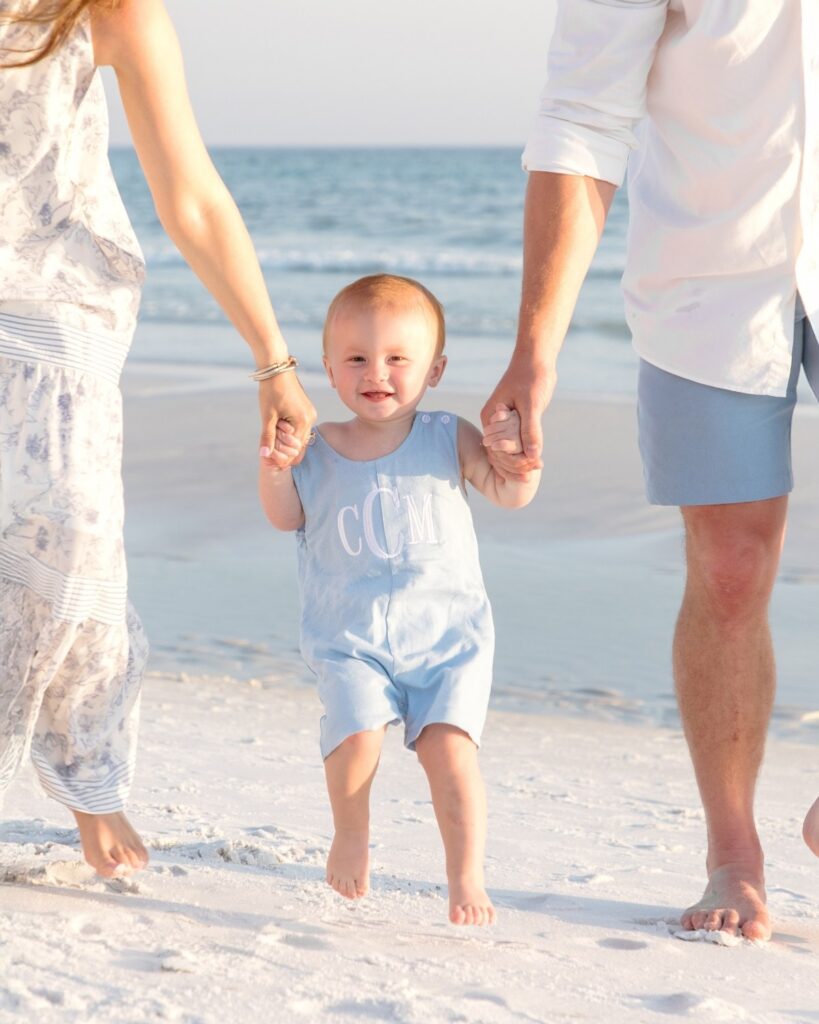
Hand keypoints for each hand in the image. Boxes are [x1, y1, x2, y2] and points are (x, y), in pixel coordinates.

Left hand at [258, 370, 315, 469]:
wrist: (276, 367)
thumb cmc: (271, 390)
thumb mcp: (267, 415)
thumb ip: (267, 436)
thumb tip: (264, 455)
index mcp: (303, 421)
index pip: (295, 449)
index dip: (282, 459)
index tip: (269, 465)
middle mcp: (310, 419)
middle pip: (299, 445)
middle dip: (285, 452)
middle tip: (268, 458)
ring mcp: (310, 414)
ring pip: (300, 437)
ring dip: (287, 443)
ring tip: (271, 447)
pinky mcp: (306, 409)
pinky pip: (300, 428)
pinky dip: (290, 434)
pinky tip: (278, 436)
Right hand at [480, 354, 555, 475]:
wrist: (536, 359)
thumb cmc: (531, 377)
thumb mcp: (532, 404)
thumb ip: (531, 430)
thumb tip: (533, 455)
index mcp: (491, 417)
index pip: (497, 449)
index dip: (512, 462)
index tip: (529, 471)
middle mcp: (493, 421)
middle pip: (500, 452)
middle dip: (516, 465)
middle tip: (533, 474)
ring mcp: (503, 422)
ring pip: (509, 448)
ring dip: (521, 460)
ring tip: (538, 467)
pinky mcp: (514, 420)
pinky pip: (517, 441)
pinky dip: (526, 450)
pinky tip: (537, 460)